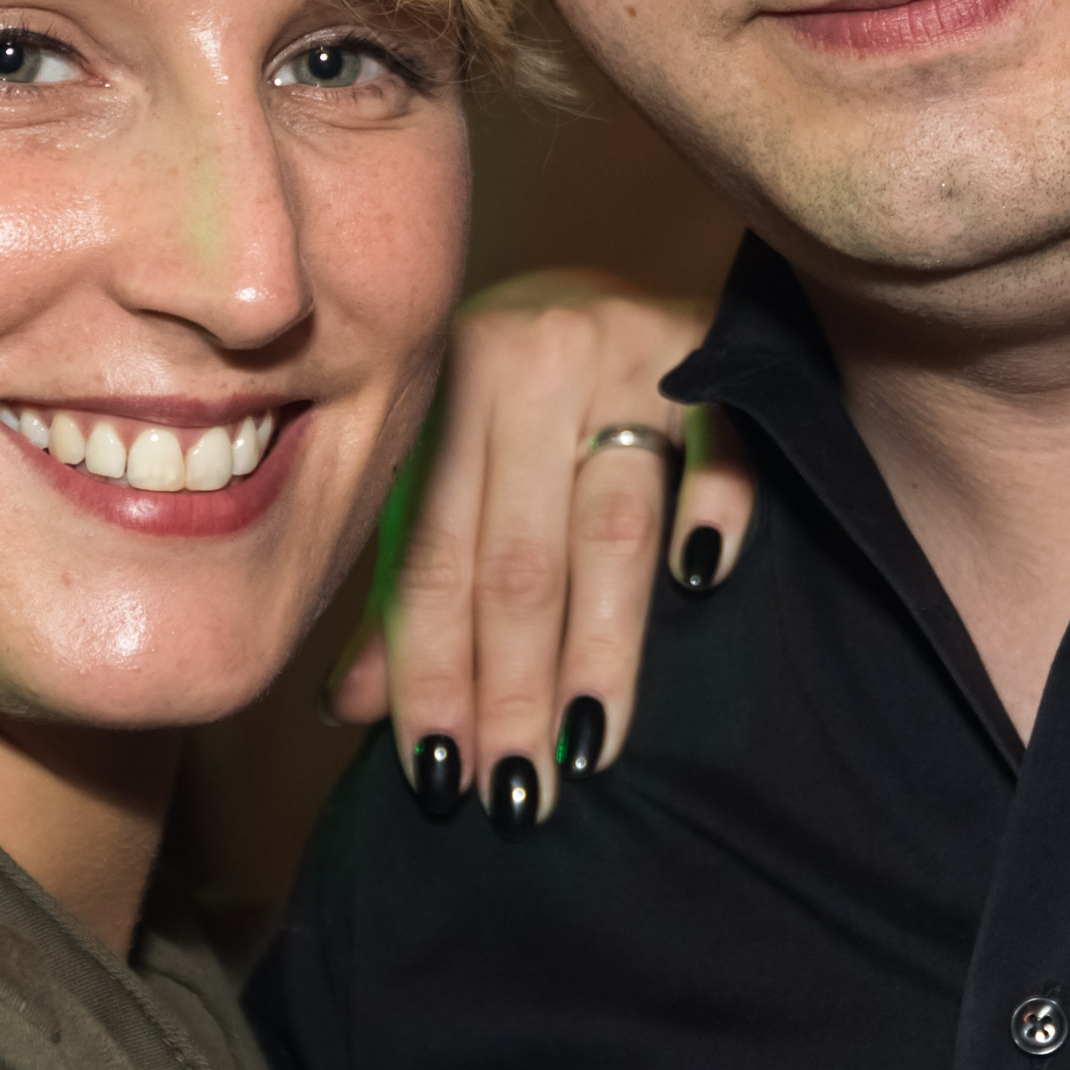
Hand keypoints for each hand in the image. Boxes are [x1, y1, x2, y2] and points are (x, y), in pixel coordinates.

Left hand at [333, 270, 760, 829]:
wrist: (620, 275)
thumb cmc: (515, 392)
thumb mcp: (445, 464)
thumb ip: (405, 579)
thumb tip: (348, 706)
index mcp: (444, 389)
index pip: (432, 557)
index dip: (430, 671)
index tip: (439, 773)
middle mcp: (528, 360)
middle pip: (517, 557)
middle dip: (511, 688)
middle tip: (517, 794)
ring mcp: (626, 349)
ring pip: (610, 526)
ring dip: (599, 649)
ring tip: (586, 747)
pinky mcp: (714, 348)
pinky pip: (720, 439)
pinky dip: (713, 507)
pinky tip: (701, 582)